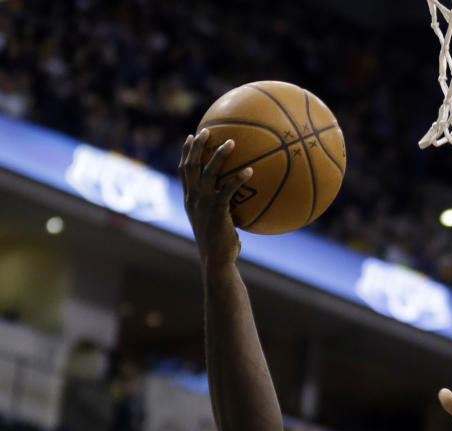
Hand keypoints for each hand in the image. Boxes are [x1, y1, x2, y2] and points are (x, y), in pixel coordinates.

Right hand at [179, 130, 251, 269]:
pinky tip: (250, 171)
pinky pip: (228, 189)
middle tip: (207, 130)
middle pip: (192, 165)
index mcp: (190, 200)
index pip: (184, 171)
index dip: (186, 152)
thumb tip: (240, 204)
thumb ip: (222, 210)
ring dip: (219, 154)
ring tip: (231, 142)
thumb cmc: (220, 247)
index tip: (190, 137)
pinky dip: (239, 178)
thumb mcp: (217, 224)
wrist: (216, 261)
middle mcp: (193, 198)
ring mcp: (203, 203)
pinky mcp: (217, 210)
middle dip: (198, 145)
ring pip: (208, 171)